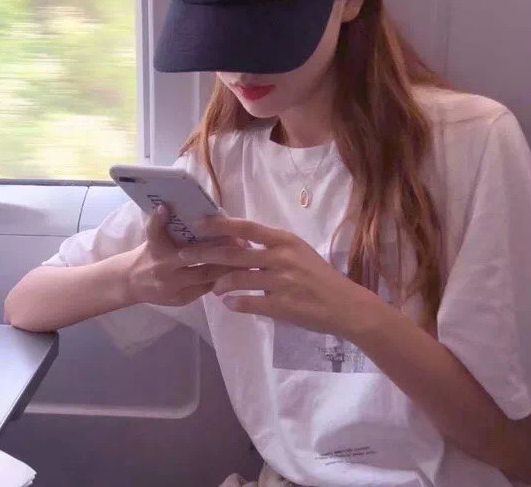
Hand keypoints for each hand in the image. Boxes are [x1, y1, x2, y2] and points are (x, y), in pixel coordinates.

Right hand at [126, 205, 241, 306]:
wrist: (131, 282)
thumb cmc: (149, 253)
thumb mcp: (152, 236)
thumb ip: (160, 223)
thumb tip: (167, 205)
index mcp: (158, 250)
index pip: (176, 239)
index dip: (203, 235)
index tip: (226, 229)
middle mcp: (165, 270)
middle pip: (200, 260)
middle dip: (223, 252)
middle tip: (243, 243)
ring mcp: (174, 288)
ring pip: (206, 277)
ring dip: (227, 267)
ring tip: (246, 257)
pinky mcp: (181, 300)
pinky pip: (205, 289)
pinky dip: (221, 280)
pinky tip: (235, 272)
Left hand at [179, 215, 380, 338]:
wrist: (345, 305)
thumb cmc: (319, 276)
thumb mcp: (298, 251)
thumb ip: (271, 246)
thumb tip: (239, 241)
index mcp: (284, 240)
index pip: (246, 227)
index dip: (219, 225)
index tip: (198, 223)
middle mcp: (280, 257)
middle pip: (234, 253)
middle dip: (205, 254)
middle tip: (185, 256)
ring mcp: (280, 282)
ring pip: (237, 279)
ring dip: (219, 283)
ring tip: (212, 287)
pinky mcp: (281, 306)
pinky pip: (248, 303)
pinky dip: (234, 303)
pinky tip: (228, 304)